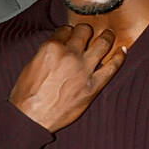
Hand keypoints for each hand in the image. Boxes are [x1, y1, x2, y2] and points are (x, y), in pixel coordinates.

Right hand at [8, 23, 127, 132]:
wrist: (31, 119)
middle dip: (85, 30)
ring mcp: (84, 70)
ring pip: (103, 43)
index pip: (65, 29)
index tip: (70, 35)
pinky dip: (120, 57)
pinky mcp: (94, 86)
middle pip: (85, 31)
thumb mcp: (30, 66)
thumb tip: (57, 48)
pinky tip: (122, 51)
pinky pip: (113, 67)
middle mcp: (69, 55)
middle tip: (87, 34)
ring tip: (108, 36)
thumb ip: (46, 53)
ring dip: (107, 36)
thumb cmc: (26, 96)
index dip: (67, 31)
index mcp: (51, 48)